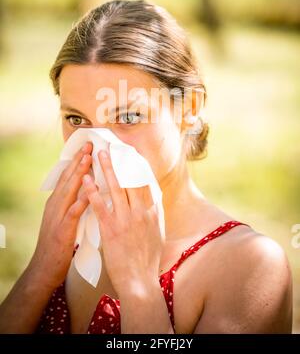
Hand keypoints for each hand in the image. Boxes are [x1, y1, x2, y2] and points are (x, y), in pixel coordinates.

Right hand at [29, 141, 92, 289]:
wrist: (44, 269)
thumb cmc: (59, 244)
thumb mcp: (64, 219)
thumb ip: (73, 204)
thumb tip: (87, 190)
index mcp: (57, 202)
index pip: (68, 176)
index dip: (77, 160)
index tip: (88, 146)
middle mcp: (55, 205)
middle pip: (68, 178)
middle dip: (79, 160)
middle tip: (89, 144)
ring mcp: (57, 216)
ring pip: (68, 190)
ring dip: (78, 174)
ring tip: (88, 159)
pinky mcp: (62, 230)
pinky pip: (72, 213)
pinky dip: (81, 201)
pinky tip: (89, 192)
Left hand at [82, 148, 162, 296]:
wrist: (140, 282)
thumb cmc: (148, 260)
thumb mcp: (158, 233)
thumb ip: (155, 214)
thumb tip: (154, 198)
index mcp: (152, 212)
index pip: (145, 182)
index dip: (137, 165)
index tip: (131, 152)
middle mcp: (141, 212)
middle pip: (130, 180)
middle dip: (121, 161)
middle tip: (113, 146)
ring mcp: (126, 220)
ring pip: (116, 188)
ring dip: (106, 169)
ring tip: (99, 155)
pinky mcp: (111, 229)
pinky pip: (100, 206)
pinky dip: (93, 191)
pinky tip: (86, 180)